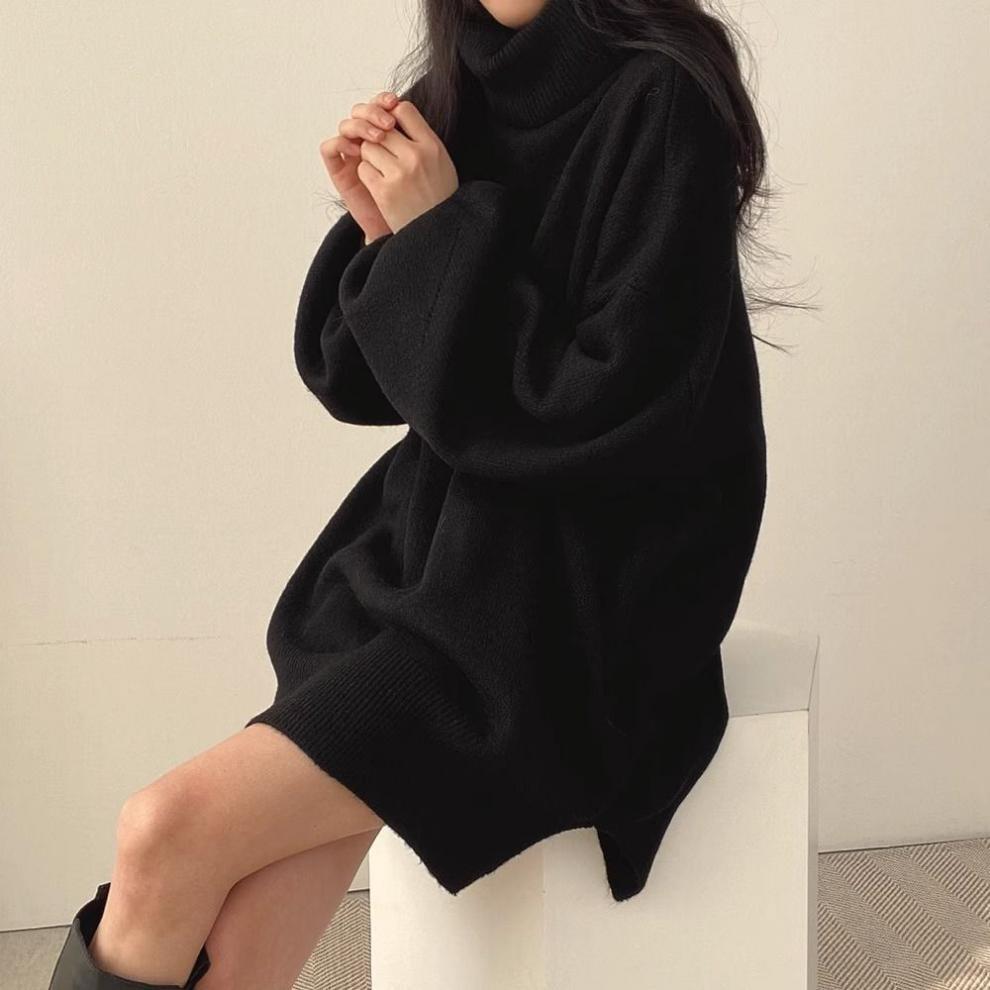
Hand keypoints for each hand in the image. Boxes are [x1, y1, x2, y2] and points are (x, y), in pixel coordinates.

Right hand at [320, 92, 401, 243]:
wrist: (406, 231)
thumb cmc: (416, 201)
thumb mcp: (421, 165)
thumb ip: (415, 139)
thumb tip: (406, 109)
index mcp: (388, 136)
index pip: (379, 106)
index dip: (384, 101)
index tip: (395, 104)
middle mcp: (368, 143)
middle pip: (361, 111)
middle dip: (374, 112)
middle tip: (389, 124)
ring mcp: (352, 155)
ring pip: (346, 125)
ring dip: (360, 126)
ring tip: (378, 138)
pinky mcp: (340, 171)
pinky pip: (330, 148)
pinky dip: (340, 143)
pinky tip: (357, 150)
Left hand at [354, 99, 458, 235]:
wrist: (437, 235)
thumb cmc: (438, 199)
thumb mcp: (441, 163)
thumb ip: (422, 139)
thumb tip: (396, 111)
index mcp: (433, 146)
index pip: (403, 109)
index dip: (392, 115)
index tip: (391, 128)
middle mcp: (416, 156)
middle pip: (381, 128)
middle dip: (377, 139)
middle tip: (382, 153)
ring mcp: (399, 174)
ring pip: (368, 147)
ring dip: (370, 158)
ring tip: (383, 172)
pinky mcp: (384, 192)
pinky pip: (363, 169)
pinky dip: (367, 176)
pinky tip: (380, 186)